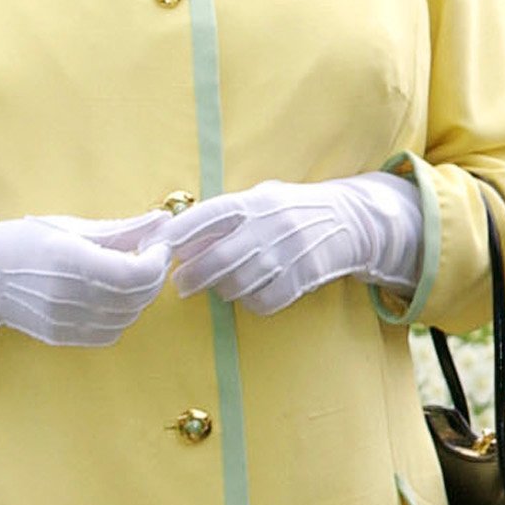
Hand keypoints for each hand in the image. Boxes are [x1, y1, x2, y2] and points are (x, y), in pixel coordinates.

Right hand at [0, 214, 176, 347]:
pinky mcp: (60, 337)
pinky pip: (109, 333)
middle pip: (133, 297)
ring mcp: (61, 321)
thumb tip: (163, 221)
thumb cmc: (26, 240)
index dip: (155, 262)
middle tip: (150, 257)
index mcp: (67, 259)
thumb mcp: (71, 226)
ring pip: (126, 317)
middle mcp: (64, 295)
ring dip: (139, 297)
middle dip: (153, 277)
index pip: (131, 274)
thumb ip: (122, 229)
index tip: (158, 246)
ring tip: (129, 275)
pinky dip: (122, 316)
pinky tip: (112, 297)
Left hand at [164, 174, 422, 316]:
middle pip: (218, 260)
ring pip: (239, 284)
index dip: (177, 234)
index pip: (206, 216)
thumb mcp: (261, 200)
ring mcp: (289, 252)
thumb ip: (224, 218)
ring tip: (221, 287)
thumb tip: (179, 242)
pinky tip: (251, 294)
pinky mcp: (305, 277)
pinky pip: (264, 301)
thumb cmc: (293, 210)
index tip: (154, 248)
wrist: (350, 220)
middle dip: (192, 276)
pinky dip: (251, 303)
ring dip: (223, 290)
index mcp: (255, 202)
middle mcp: (271, 225)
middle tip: (180, 285)